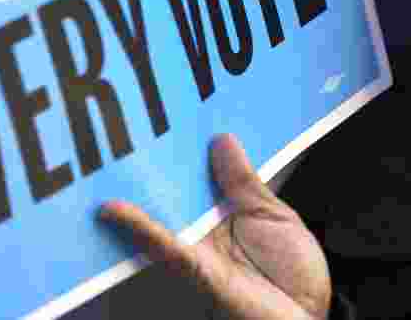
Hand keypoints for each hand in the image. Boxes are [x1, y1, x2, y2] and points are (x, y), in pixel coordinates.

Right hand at [100, 134, 331, 319]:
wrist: (308, 315)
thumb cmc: (293, 273)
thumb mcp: (271, 214)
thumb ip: (243, 181)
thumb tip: (221, 138)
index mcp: (218, 213)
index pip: (190, 175)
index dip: (176, 148)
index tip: (159, 110)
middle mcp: (199, 231)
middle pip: (166, 192)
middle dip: (141, 164)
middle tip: (116, 126)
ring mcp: (194, 252)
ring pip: (155, 216)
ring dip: (129, 191)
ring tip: (102, 160)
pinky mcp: (197, 274)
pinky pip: (165, 248)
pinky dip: (139, 228)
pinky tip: (113, 210)